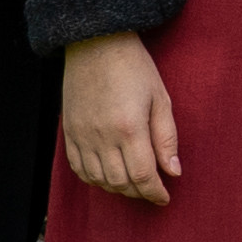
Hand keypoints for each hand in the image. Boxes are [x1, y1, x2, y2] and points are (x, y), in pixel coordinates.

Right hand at [59, 32, 177, 204]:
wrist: (95, 43)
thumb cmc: (134, 68)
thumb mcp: (160, 99)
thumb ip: (167, 138)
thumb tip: (173, 172)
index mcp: (129, 128)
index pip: (143, 175)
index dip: (156, 192)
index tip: (165, 197)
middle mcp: (102, 137)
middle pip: (120, 182)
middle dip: (139, 192)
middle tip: (152, 190)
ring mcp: (82, 136)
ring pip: (98, 180)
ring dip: (117, 188)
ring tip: (133, 184)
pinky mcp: (69, 132)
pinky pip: (78, 168)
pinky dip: (94, 179)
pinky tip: (108, 176)